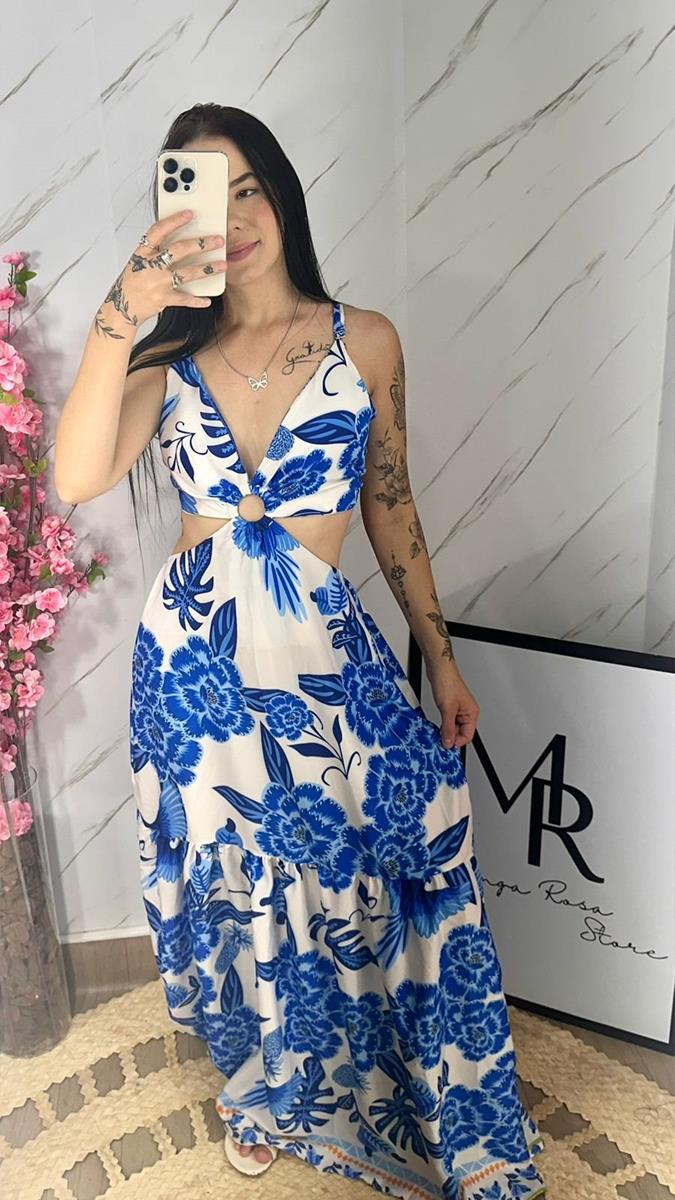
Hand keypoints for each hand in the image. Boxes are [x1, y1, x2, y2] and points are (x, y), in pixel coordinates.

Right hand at [97, 209, 227, 331]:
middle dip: (201, 244)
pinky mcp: (163, 299)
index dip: (174, 221)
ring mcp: (158, 283)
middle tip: (218, 240)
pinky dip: (196, 300)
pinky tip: (208, 299)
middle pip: (179, 250)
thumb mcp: (137, 262)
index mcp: (142, 253)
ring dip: (207, 268)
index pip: (158, 231)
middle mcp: (150, 266)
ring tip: (222, 265)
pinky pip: (184, 299)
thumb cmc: (131, 283)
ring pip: (187, 273)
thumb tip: (181, 242)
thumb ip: (155, 252)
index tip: (190, 214)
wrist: (121, 308)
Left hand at [428, 662, 479, 749]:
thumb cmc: (447, 683)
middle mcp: (467, 712)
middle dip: (451, 737)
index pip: (468, 735)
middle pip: (461, 732)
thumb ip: (448, 728)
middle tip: (440, 739)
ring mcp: (458, 709)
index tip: (447, 745)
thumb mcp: (447, 710)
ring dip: (446, 730)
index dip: (457, 742)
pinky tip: (437, 725)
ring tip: (437, 731)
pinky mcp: (450, 706)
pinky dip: (443, 724)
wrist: (439, 670)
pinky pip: (448, 720)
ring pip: (454, 727)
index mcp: (472, 713)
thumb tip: (449, 742)